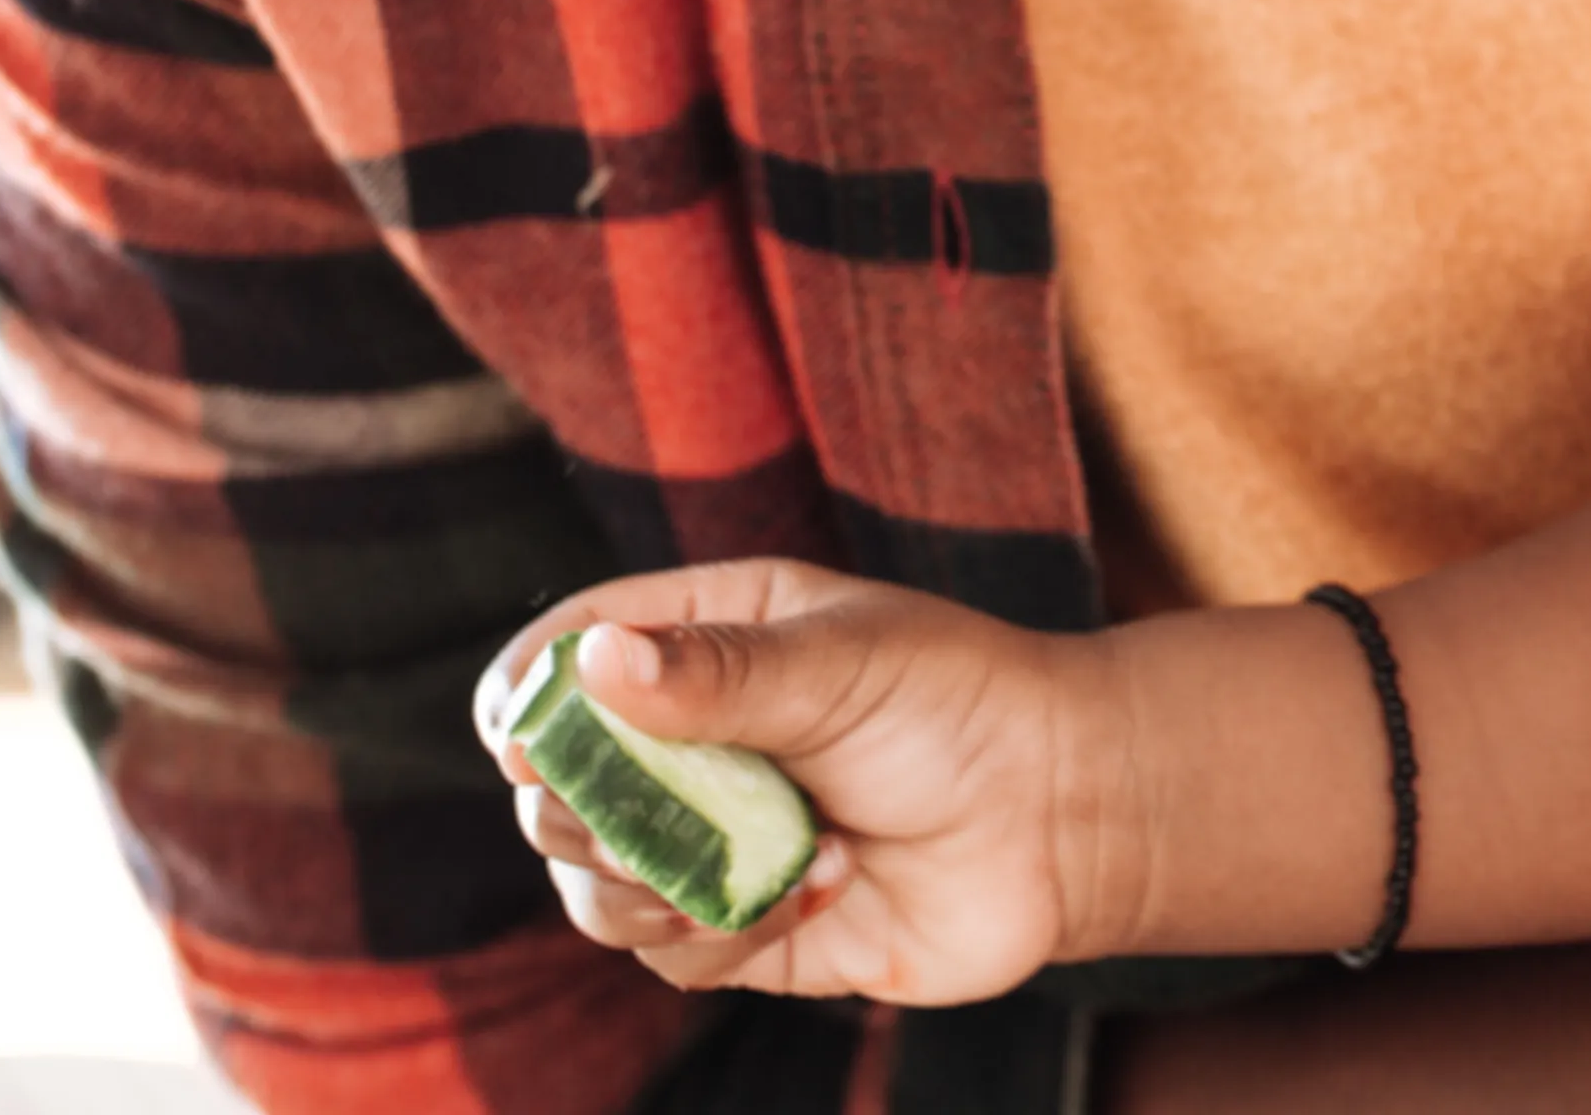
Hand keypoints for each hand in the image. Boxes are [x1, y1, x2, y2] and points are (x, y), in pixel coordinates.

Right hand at [481, 560, 1127, 1005]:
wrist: (1066, 814)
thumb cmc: (965, 702)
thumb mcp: (842, 662)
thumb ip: (716, 674)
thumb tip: (596, 663)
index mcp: (705, 638)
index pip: (565, 657)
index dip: (528, 701)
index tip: (524, 741)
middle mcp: (690, 742)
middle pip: (555, 787)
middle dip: (586, 811)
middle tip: (649, 816)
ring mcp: (710, 838)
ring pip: (594, 885)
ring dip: (654, 885)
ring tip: (759, 858)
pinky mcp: (743, 927)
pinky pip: (672, 952)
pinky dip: (731, 930)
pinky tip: (829, 887)